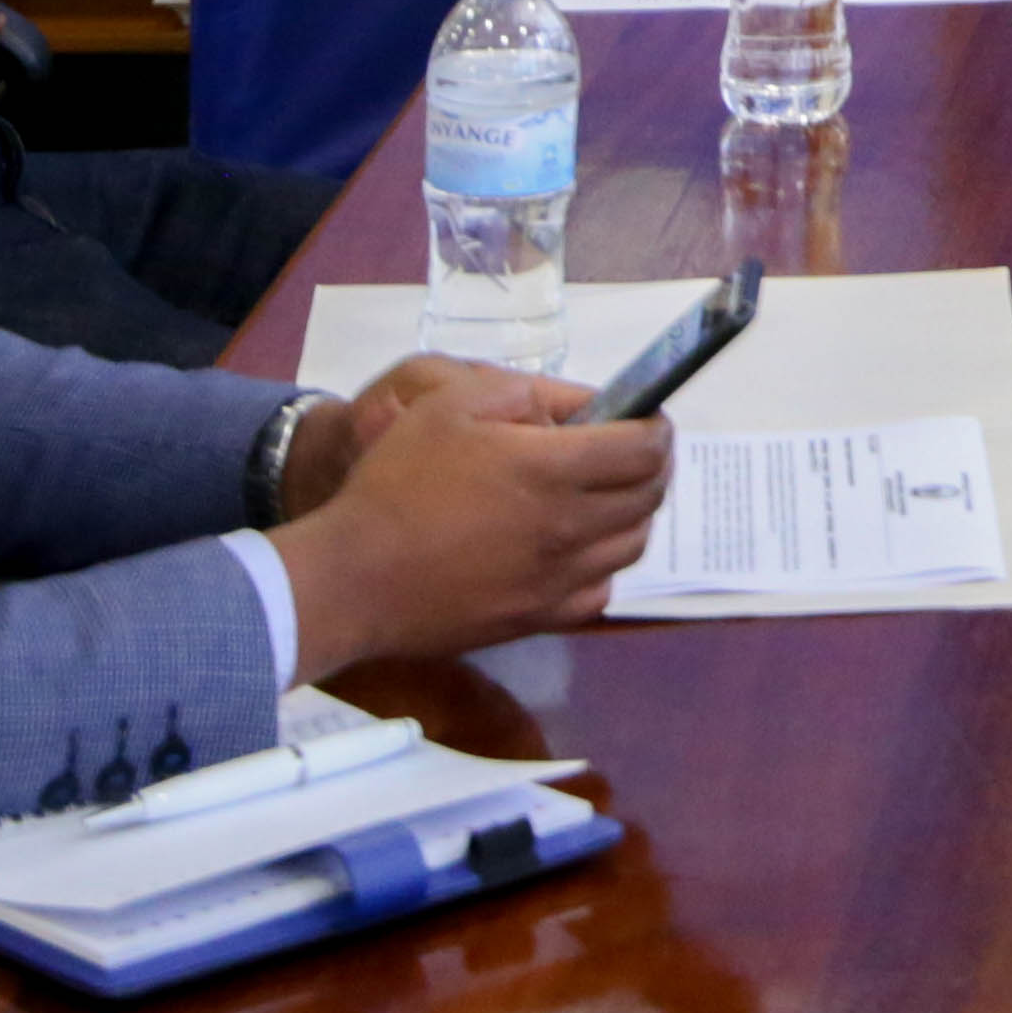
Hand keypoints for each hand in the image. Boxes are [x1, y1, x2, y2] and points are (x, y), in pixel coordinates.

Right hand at [269, 362, 670, 672]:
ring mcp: (558, 580)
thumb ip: (522, 393)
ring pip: (632, 545)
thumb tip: (574, 406)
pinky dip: (603, 566)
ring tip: (607, 496)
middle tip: (632, 451)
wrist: (354, 577)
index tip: (648, 418)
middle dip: (653, 466)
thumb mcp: (450, 406)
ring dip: (633, 514)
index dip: (657, 427)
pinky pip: (600, 592)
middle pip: (649, 496)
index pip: (646, 448)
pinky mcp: (539, 619)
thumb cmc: (397, 484)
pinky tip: (576, 550)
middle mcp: (570, 527)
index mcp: (553, 470)